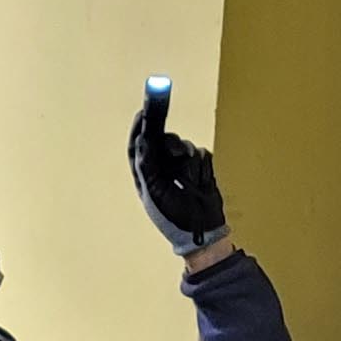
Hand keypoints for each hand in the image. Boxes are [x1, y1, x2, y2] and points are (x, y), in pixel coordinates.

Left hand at [128, 88, 226, 254]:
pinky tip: (199, 183)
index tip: (144, 111)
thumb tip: (141, 138)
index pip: (138, 143)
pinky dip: (199, 166)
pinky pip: (199, 154)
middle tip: (174, 146)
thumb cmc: (171, 216)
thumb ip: (146, 163)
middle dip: (168, 141)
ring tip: (187, 180)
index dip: (140, 126)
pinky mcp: (199, 166)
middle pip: (161, 139)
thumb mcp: (153, 190)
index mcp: (144, 173)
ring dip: (185, 158)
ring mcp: (180, 165)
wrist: (202, 229)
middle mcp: (160, 166)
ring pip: (182, 145)